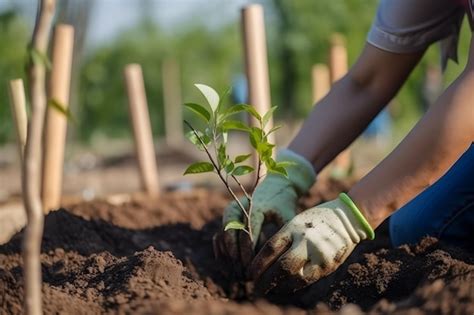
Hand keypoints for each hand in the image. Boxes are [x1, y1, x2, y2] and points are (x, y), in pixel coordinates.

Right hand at [213, 149, 315, 267]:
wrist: (275, 185)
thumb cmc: (284, 204)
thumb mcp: (287, 216)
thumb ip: (284, 234)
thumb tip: (283, 258)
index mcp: (256, 207)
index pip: (248, 232)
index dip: (249, 252)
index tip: (253, 268)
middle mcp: (240, 206)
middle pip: (232, 234)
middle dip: (236, 255)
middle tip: (242, 274)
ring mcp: (232, 209)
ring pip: (223, 233)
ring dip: (228, 253)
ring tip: (235, 271)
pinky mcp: (228, 213)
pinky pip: (221, 232)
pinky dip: (223, 248)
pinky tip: (229, 263)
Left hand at [248, 193, 374, 293]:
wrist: (348, 218)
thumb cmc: (315, 220)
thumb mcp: (296, 221)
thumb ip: (283, 238)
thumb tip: (264, 261)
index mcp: (294, 227)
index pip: (270, 249)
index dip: (257, 264)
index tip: (250, 273)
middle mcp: (306, 241)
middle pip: (281, 266)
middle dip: (266, 280)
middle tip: (255, 286)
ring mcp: (319, 254)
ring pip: (295, 278)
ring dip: (279, 287)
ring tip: (269, 289)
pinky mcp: (329, 265)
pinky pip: (307, 280)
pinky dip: (294, 285)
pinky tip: (285, 287)